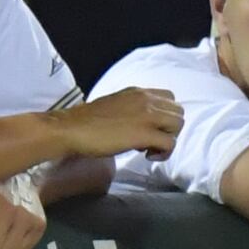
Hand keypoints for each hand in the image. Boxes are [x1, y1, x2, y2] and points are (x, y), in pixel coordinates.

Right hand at [55, 88, 182, 159]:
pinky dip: (164, 153)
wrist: (70, 129)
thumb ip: (131, 108)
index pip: (169, 98)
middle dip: (169, 128)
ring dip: (168, 139)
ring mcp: (147, 116)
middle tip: (151, 140)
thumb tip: (140, 124)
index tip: (151, 126)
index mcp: (138, 92)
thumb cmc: (85, 121)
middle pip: (178, 112)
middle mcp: (146, 100)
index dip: (164, 115)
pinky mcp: (144, 134)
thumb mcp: (113, 105)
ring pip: (178, 125)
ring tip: (150, 148)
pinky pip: (170, 143)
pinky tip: (148, 156)